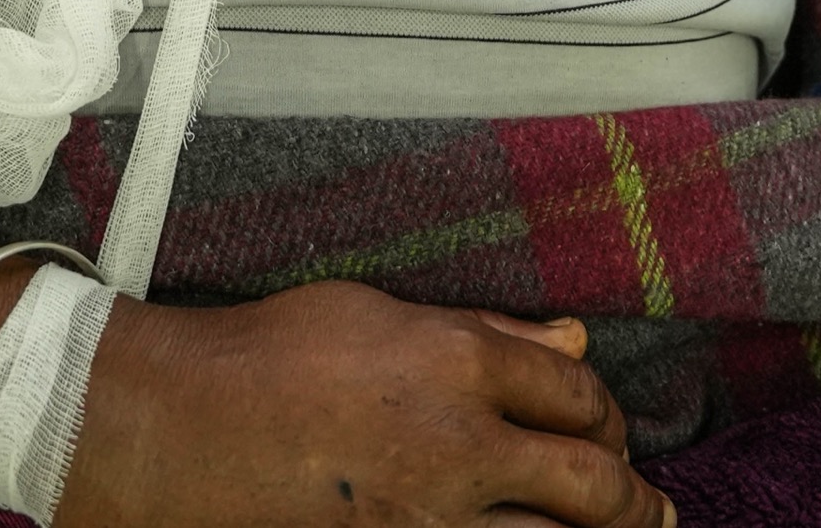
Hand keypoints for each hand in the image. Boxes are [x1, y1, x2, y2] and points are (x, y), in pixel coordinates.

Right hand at [56, 282, 673, 527]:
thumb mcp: (373, 314)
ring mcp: (433, 516)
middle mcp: (460, 444)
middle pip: (595, 483)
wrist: (177, 428)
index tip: (597, 423)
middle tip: (643, 507)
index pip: (577, 392)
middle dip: (631, 498)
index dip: (601, 411)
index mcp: (454, 361)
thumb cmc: (266, 355)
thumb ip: (481, 330)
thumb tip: (574, 340)